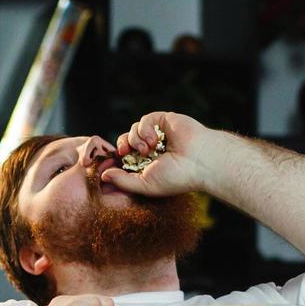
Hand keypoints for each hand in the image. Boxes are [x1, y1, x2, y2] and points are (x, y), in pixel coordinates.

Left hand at [102, 111, 219, 198]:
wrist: (200, 161)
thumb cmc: (177, 177)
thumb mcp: (145, 184)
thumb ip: (123, 181)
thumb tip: (104, 176)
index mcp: (149, 164)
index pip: (126, 157)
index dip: (118, 158)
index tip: (116, 162)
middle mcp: (153, 149)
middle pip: (126, 141)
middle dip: (122, 146)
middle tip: (126, 153)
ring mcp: (158, 134)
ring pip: (133, 130)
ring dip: (135, 140)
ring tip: (148, 150)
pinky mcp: (163, 121)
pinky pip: (143, 120)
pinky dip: (144, 130)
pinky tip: (155, 141)